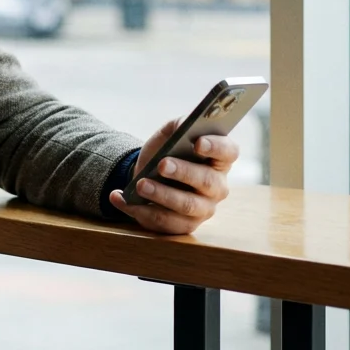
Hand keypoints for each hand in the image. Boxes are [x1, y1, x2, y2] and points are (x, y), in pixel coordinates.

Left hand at [108, 117, 238, 234]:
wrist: (148, 174)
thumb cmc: (167, 151)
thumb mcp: (170, 133)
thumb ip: (179, 125)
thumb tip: (184, 124)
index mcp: (219, 159)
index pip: (228, 152)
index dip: (216, 147)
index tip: (198, 142)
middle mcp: (217, 187)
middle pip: (207, 181)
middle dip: (183, 172)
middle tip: (162, 165)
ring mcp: (203, 209)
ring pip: (186, 206)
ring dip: (161, 195)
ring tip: (140, 185)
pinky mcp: (183, 226)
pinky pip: (163, 222)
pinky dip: (138, 210)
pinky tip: (120, 198)